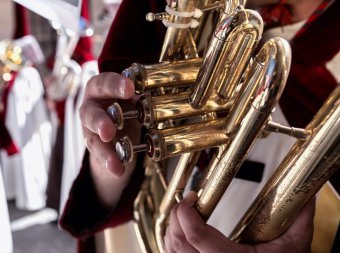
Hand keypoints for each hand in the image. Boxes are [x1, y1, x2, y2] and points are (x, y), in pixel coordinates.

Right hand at [79, 72, 140, 207]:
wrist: (118, 129)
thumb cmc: (126, 107)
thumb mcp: (133, 100)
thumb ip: (139, 97)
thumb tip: (156, 94)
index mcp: (100, 88)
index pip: (104, 83)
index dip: (115, 85)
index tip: (129, 88)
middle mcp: (91, 107)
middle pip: (90, 112)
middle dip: (99, 121)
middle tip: (109, 130)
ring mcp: (89, 128)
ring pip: (92, 138)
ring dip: (103, 149)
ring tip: (112, 161)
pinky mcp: (94, 146)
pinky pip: (100, 155)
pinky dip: (109, 162)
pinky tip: (117, 169)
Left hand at [165, 191, 314, 252]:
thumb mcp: (294, 248)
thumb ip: (299, 220)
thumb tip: (306, 197)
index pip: (195, 236)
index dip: (185, 212)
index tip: (191, 196)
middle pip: (178, 243)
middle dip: (176, 217)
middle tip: (186, 202)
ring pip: (172, 252)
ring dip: (172, 230)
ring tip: (182, 214)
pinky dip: (174, 245)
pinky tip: (181, 235)